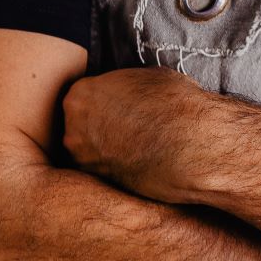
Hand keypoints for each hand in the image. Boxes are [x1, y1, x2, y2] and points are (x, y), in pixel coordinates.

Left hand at [62, 65, 210, 203]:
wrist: (189, 143)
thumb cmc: (172, 104)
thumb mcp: (145, 78)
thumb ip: (124, 87)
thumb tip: (128, 93)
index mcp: (79, 94)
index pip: (83, 99)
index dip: (104, 106)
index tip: (119, 111)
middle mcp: (72, 127)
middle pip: (80, 127)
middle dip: (100, 130)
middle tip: (127, 131)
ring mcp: (82, 158)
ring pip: (90, 153)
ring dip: (107, 153)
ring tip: (136, 149)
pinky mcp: (99, 183)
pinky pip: (103, 173)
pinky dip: (117, 170)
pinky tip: (139, 164)